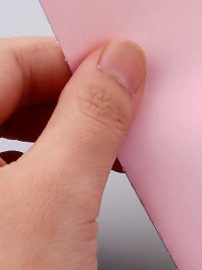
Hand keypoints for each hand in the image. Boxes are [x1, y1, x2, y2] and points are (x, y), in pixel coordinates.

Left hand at [0, 37, 145, 269]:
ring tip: (104, 164)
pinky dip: (33, 185)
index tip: (122, 77)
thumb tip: (116, 66)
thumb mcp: (61, 201)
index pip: (1, 63)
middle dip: (59, 104)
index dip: (67, 63)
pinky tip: (71, 207)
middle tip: (120, 119)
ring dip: (49, 144)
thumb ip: (90, 118)